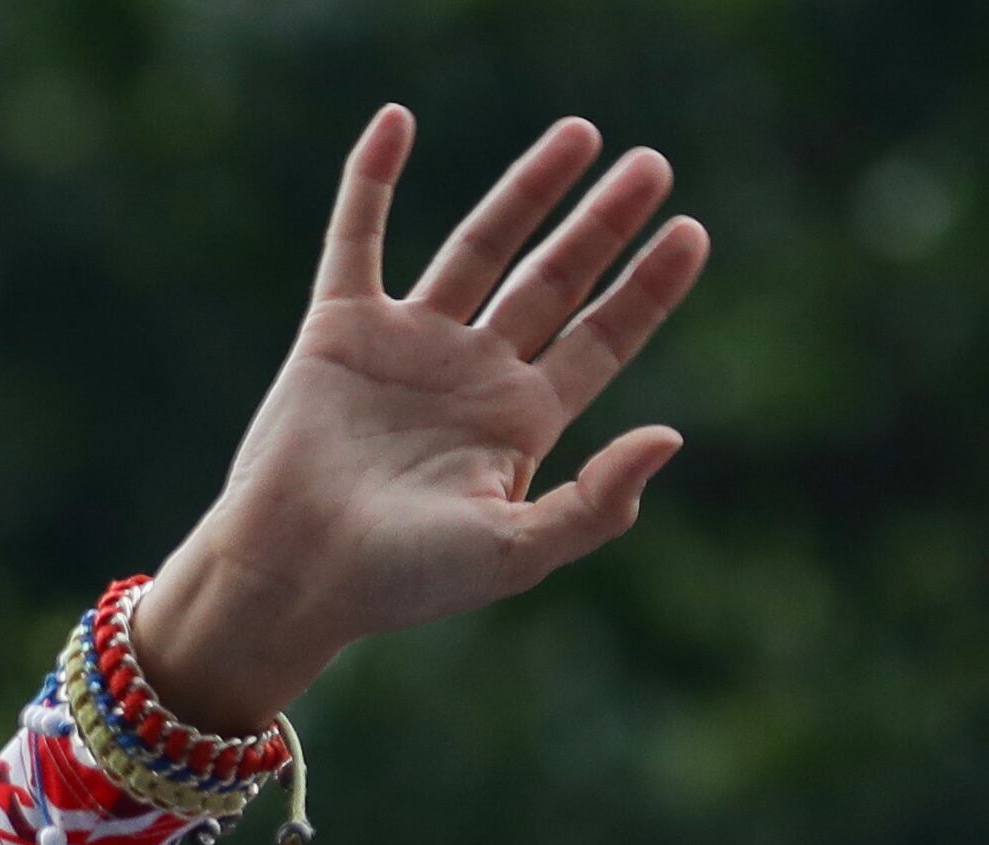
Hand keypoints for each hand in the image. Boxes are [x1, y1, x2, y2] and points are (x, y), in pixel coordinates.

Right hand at [137, 108, 709, 730]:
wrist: (295, 575)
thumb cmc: (403, 581)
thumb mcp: (515, 553)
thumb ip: (596, 505)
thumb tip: (670, 434)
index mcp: (522, 424)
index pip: (601, 340)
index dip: (648, 289)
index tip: (693, 233)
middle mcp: (474, 373)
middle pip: (554, 281)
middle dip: (604, 225)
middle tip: (655, 166)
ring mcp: (409, 345)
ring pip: (479, 246)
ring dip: (528, 189)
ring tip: (582, 135)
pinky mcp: (340, 329)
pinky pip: (356, 237)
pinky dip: (369, 179)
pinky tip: (396, 120)